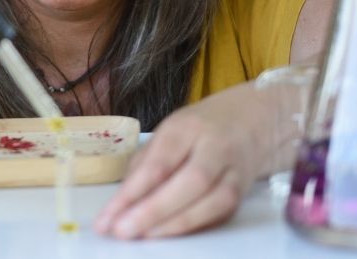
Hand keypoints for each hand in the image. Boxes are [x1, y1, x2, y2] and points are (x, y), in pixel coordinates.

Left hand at [94, 83, 266, 238]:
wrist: (249, 121)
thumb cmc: (196, 130)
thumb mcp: (166, 135)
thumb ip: (143, 166)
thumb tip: (119, 205)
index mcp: (186, 127)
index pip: (158, 162)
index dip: (131, 193)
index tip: (107, 219)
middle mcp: (214, 145)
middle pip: (189, 181)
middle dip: (153, 211)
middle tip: (122, 231)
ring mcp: (234, 168)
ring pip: (212, 201)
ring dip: (174, 224)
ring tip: (142, 236)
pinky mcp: (243, 191)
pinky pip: (220, 213)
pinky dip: (193, 226)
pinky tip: (169, 233)